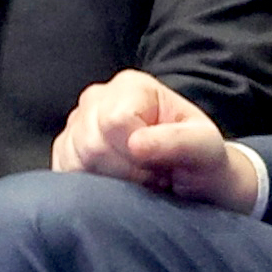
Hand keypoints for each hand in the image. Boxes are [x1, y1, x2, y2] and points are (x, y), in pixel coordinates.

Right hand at [51, 70, 259, 212]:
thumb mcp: (208, 150)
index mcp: (131, 86)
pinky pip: (63, 169)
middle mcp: (97, 97)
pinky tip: (115, 184)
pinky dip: (90, 185)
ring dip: (109, 181)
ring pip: (74, 158)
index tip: (162, 167)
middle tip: (151, 177)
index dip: (138, 156)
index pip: (114, 122)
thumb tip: (136, 144)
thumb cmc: (202, 164)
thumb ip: (180, 142)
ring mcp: (76, 122)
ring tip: (136, 180)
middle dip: (125, 171)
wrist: (196, 184)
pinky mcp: (65, 148)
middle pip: (91, 142)